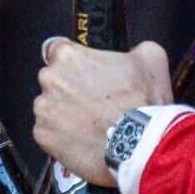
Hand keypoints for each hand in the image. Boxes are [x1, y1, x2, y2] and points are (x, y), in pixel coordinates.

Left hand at [32, 39, 171, 186]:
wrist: (139, 145)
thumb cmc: (142, 102)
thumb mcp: (151, 59)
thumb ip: (134, 48)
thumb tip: (132, 52)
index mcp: (69, 56)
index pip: (58, 50)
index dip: (75, 63)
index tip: (85, 74)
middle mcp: (50, 79)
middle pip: (54, 81)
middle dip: (70, 90)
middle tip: (95, 103)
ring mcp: (43, 109)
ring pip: (50, 109)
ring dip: (64, 114)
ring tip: (91, 125)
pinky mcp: (42, 136)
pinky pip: (49, 134)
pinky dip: (62, 137)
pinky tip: (84, 140)